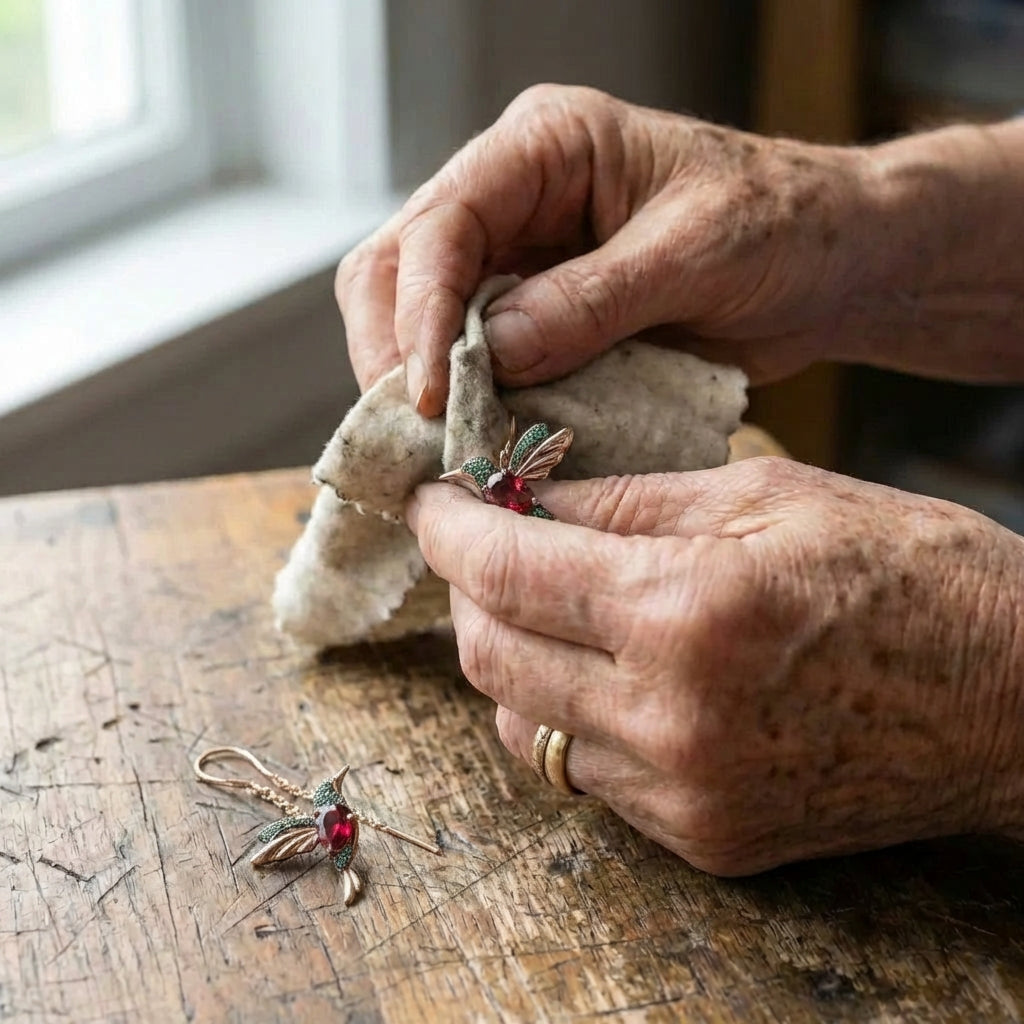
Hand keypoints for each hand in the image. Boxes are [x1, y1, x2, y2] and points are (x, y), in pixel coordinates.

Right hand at [337, 84, 877, 414]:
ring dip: (420, 383)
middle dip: (396, 351)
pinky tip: (475, 439)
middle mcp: (513, 197)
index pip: (443, 222)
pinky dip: (467, 402)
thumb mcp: (695, 252)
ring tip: (439, 445)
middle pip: (400, 266)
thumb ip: (592, 300)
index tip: (427, 393)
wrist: (827, 264)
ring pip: (419, 317)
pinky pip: (472, 358)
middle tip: (416, 431)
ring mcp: (519, 258)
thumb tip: (492, 353)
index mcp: (545, 147)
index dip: (421, 310)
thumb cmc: (782, 225)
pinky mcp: (536, 316)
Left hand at [407, 460, 1023, 873]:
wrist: (1015, 700)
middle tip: (481, 543)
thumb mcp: (767, 497)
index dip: (450, 529)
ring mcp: (684, 794)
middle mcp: (670, 718)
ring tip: (539, 603)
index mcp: (687, 611)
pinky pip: (585, 774)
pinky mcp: (704, 838)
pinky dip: (565, 713)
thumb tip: (529, 498)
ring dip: (508, 656)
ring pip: (524, 725)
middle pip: (491, 657)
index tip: (431, 501)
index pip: (508, 570)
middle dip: (467, 590)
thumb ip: (628, 501)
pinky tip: (597, 668)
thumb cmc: (910, 573)